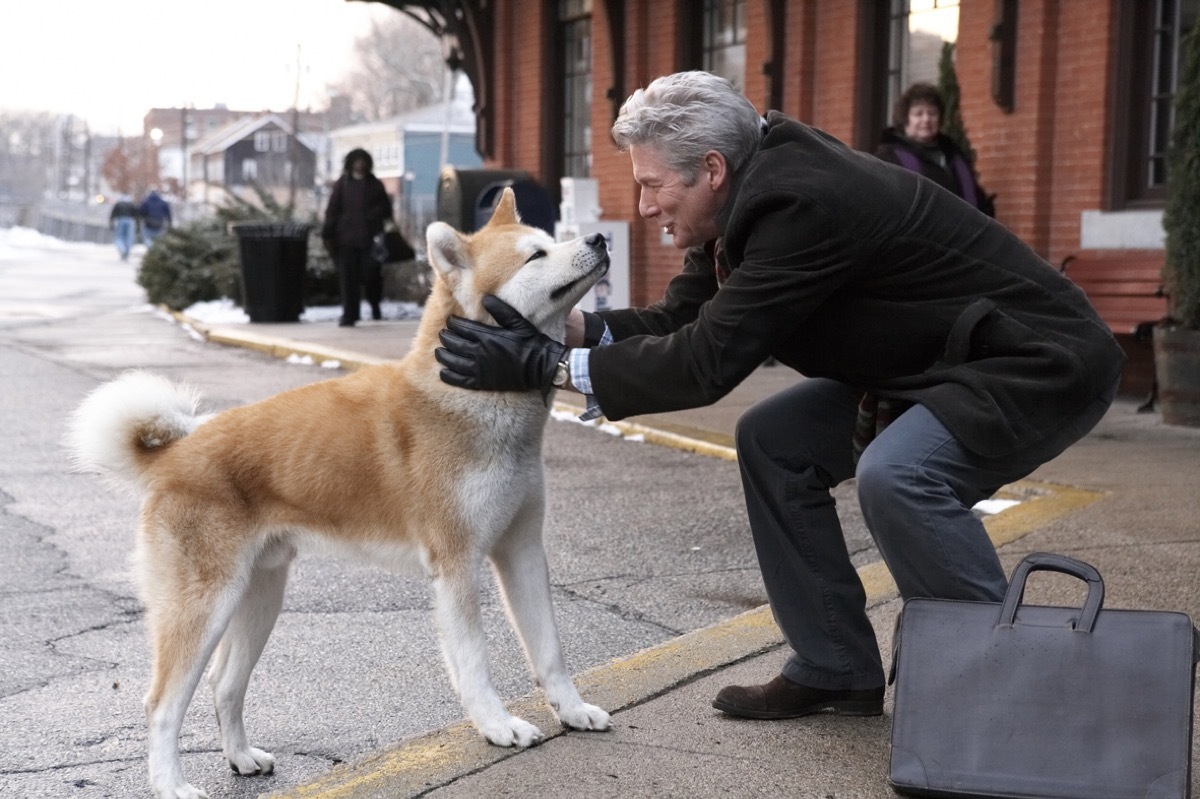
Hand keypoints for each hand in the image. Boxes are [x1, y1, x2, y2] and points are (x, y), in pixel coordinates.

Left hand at [436, 295, 566, 398]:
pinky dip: (449, 375)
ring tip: (439, 352)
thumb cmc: (530, 341)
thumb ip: (500, 310)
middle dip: (446, 338)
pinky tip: (443, 372)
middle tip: (442, 335)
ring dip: (443, 355)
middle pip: (454, 343)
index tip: (449, 321)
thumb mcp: (517, 321)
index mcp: (487, 336)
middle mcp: (480, 352)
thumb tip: (485, 298)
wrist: (540, 366)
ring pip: (453, 361)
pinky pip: (460, 380)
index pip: (462, 327)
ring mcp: (480, 368)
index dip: (453, 324)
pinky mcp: (483, 382)